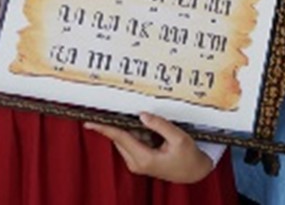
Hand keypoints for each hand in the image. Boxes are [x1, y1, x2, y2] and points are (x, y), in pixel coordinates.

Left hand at [84, 113, 213, 183]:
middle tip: (131, 111)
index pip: (120, 138)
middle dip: (125, 124)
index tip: (90, 122)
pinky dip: (140, 135)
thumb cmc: (188, 157)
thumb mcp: (179, 138)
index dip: (105, 128)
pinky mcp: (139, 161)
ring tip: (157, 131)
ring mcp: (137, 164)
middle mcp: (136, 163)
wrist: (194, 172)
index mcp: (144, 158)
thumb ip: (160, 125)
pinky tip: (155, 135)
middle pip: (121, 138)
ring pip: (127, 139)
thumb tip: (142, 115)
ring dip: (136, 130)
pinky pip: (133, 143)